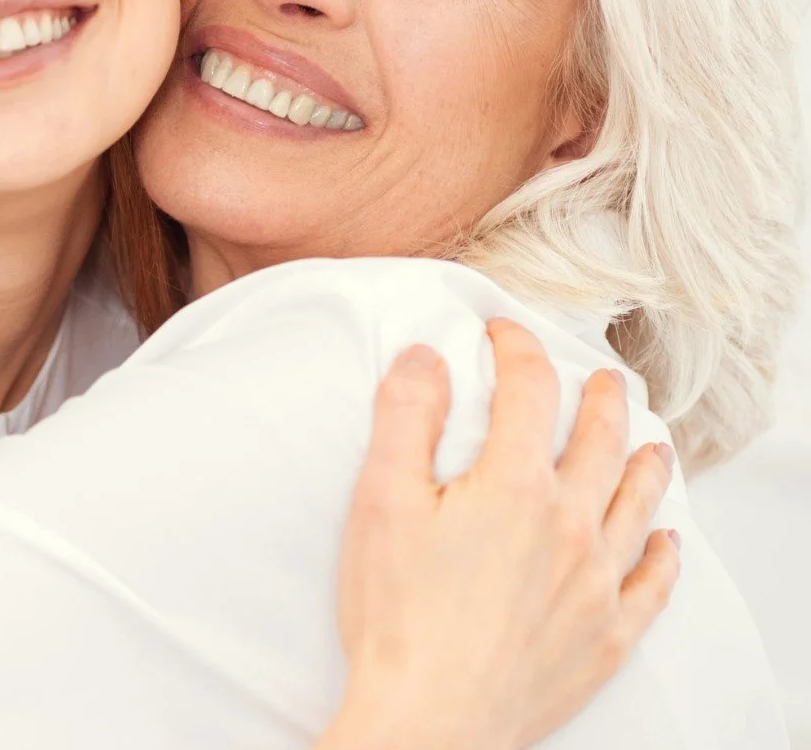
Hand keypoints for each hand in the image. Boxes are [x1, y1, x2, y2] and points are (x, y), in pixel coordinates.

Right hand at [325, 319, 678, 749]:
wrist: (429, 720)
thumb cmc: (397, 615)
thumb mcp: (380, 502)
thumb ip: (404, 418)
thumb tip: (424, 357)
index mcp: (514, 485)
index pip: (528, 391)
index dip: (517, 350)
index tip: (503, 335)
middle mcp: (571, 525)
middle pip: (599, 441)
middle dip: (600, 399)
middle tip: (602, 379)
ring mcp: (596, 584)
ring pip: (638, 504)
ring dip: (645, 463)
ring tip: (651, 441)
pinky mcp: (606, 637)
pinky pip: (652, 584)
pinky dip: (663, 554)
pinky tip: (666, 540)